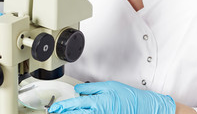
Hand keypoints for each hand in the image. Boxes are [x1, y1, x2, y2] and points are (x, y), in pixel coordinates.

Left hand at [48, 81, 175, 113]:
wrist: (141, 107)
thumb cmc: (127, 96)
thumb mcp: (109, 86)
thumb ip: (92, 89)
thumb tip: (78, 90)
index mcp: (99, 102)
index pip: (77, 104)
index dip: (65, 106)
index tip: (56, 108)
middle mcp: (98, 113)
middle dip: (65, 113)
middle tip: (55, 112)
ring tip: (65, 113)